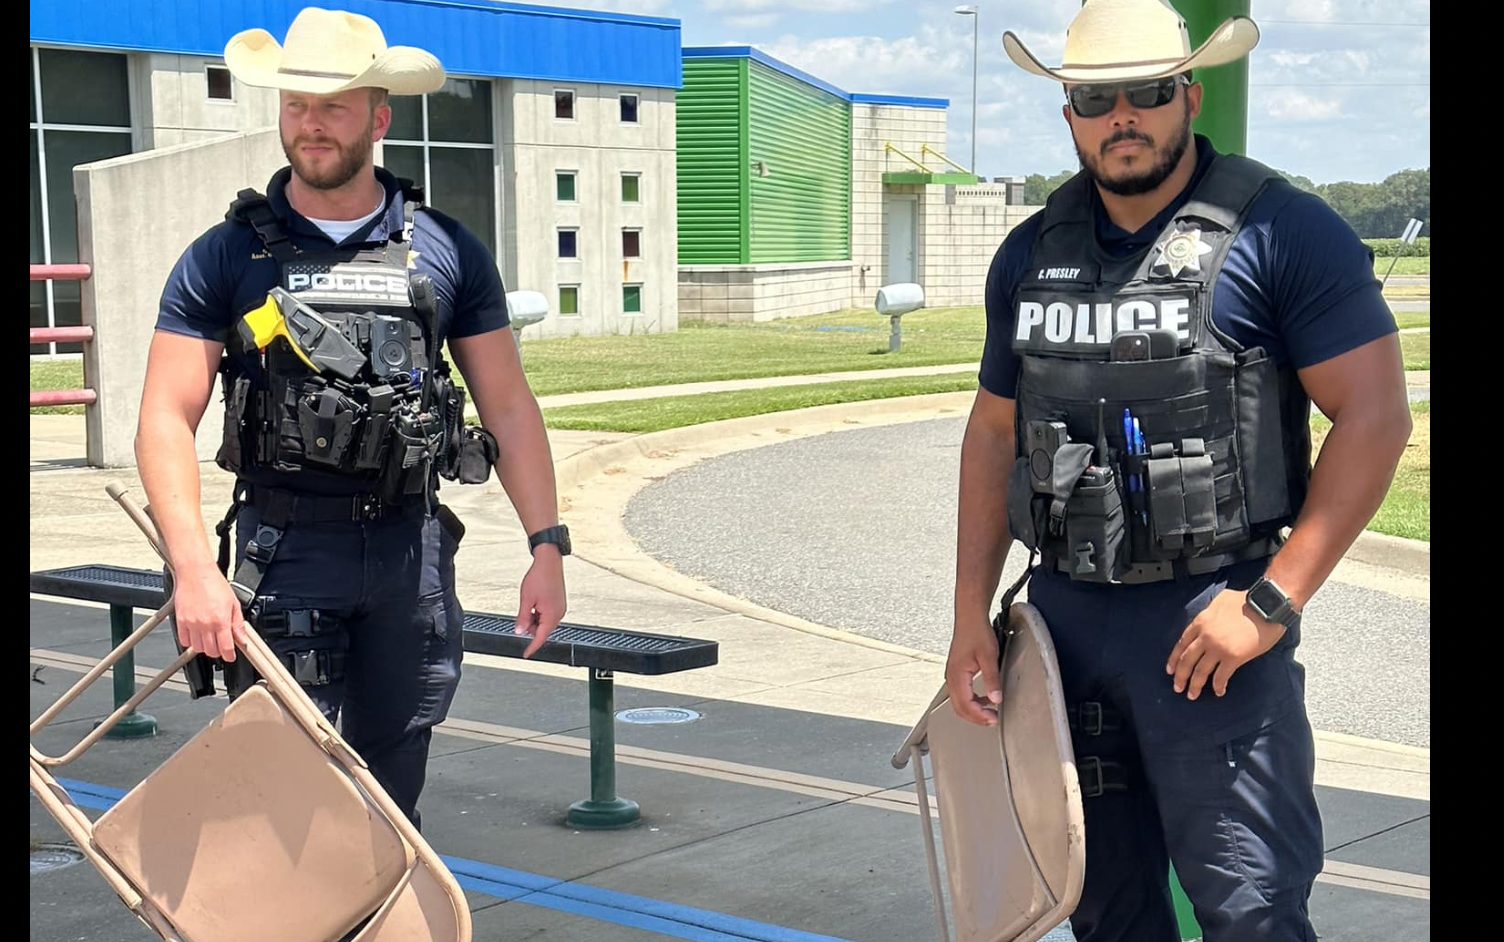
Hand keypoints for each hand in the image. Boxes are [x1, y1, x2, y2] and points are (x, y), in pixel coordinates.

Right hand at [172, 563, 248, 661]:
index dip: (229, 656)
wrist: (196, 573)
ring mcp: (191, 624)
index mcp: (220, 620)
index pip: (225, 648)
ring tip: (209, 638)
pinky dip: (190, 641)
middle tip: (221, 645)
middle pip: (211, 651)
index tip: (230, 656)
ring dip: (204, 647)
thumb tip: (242, 638)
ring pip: (197, 648)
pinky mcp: (180, 621)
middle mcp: (205, 624)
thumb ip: (238, 623)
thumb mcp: (233, 603)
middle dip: (218, 651)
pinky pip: (184, 640)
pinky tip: (196, 634)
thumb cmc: (214, 584)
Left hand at [515, 548, 566, 657]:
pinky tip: (534, 602)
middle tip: (522, 614)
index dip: (532, 647)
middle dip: (531, 627)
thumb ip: (523, 618)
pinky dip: (539, 613)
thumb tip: (519, 631)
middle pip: (543, 630)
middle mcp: (559, 613)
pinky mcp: (559, 602)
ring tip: (529, 603)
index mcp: (552, 615)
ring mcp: (560, 608)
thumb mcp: (526, 600)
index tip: (526, 654)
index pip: (541, 637)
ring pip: (544, 622)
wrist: (549, 562)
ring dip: (534, 618)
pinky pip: (548, 614)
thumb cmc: (539, 577)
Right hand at [945, 615, 1001, 725]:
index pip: (965, 705)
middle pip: (959, 707)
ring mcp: (952, 675)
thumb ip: (992, 679)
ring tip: (989, 712)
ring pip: (959, 702)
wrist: (970, 618)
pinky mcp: (956, 672)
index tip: (994, 719)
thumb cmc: (977, 632)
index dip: (979, 716)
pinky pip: (960, 693)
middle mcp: (951, 677)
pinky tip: (984, 698)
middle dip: (975, 717)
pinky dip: (971, 701)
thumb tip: (996, 699)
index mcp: (957, 675)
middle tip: (992, 720)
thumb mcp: (989, 656)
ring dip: (973, 710)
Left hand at [1166, 589, 1286, 699]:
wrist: (1267, 605)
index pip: (1181, 644)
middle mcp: (1205, 636)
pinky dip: (1218, 686)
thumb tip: (1208, 618)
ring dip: (1195, 685)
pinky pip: (1221, 676)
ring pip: (1200, 671)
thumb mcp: (1220, 600)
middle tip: (1177, 687)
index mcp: (1200, 622)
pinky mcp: (1233, 656)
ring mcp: (1218, 647)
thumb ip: (1209, 611)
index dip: (1174, 659)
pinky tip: (1218, 691)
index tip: (1170, 670)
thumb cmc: (1246, 601)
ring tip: (1192, 695)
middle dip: (1180, 676)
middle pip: (1187, 660)